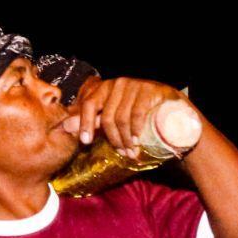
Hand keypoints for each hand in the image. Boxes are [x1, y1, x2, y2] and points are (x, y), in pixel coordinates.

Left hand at [74, 77, 189, 154]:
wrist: (172, 105)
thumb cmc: (137, 113)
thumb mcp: (113, 116)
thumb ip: (91, 120)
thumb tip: (65, 127)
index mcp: (104, 88)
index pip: (88, 104)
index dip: (85, 123)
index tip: (85, 142)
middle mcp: (118, 84)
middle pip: (107, 116)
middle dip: (113, 139)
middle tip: (122, 154)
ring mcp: (134, 85)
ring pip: (122, 118)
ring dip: (125, 139)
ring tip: (131, 152)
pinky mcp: (150, 90)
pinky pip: (137, 113)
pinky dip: (136, 130)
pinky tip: (138, 141)